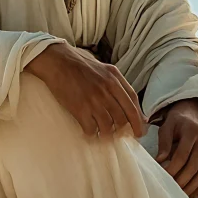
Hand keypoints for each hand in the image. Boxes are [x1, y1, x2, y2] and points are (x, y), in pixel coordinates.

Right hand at [25, 42, 148, 139]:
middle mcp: (107, 90)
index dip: (138, 120)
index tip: (140, 131)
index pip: (133, 103)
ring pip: (109, 127)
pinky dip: (92, 134)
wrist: (57, 62)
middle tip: (119, 135)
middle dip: (123, 131)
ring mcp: (94, 100)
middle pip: (122, 118)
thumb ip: (118, 84)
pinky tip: (90, 132)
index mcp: (114, 78)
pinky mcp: (80, 109)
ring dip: (107, 134)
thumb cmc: (80, 64)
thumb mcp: (104, 69)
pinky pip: (91, 129)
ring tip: (103, 134)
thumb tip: (130, 103)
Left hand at [155, 99, 197, 197]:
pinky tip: (192, 194)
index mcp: (192, 132)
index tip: (162, 177)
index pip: (182, 156)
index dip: (172, 169)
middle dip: (181, 181)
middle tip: (170, 190)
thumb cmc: (177, 120)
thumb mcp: (167, 126)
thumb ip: (163, 143)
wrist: (193, 111)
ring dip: (192, 187)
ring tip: (180, 196)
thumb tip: (159, 162)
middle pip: (194, 167)